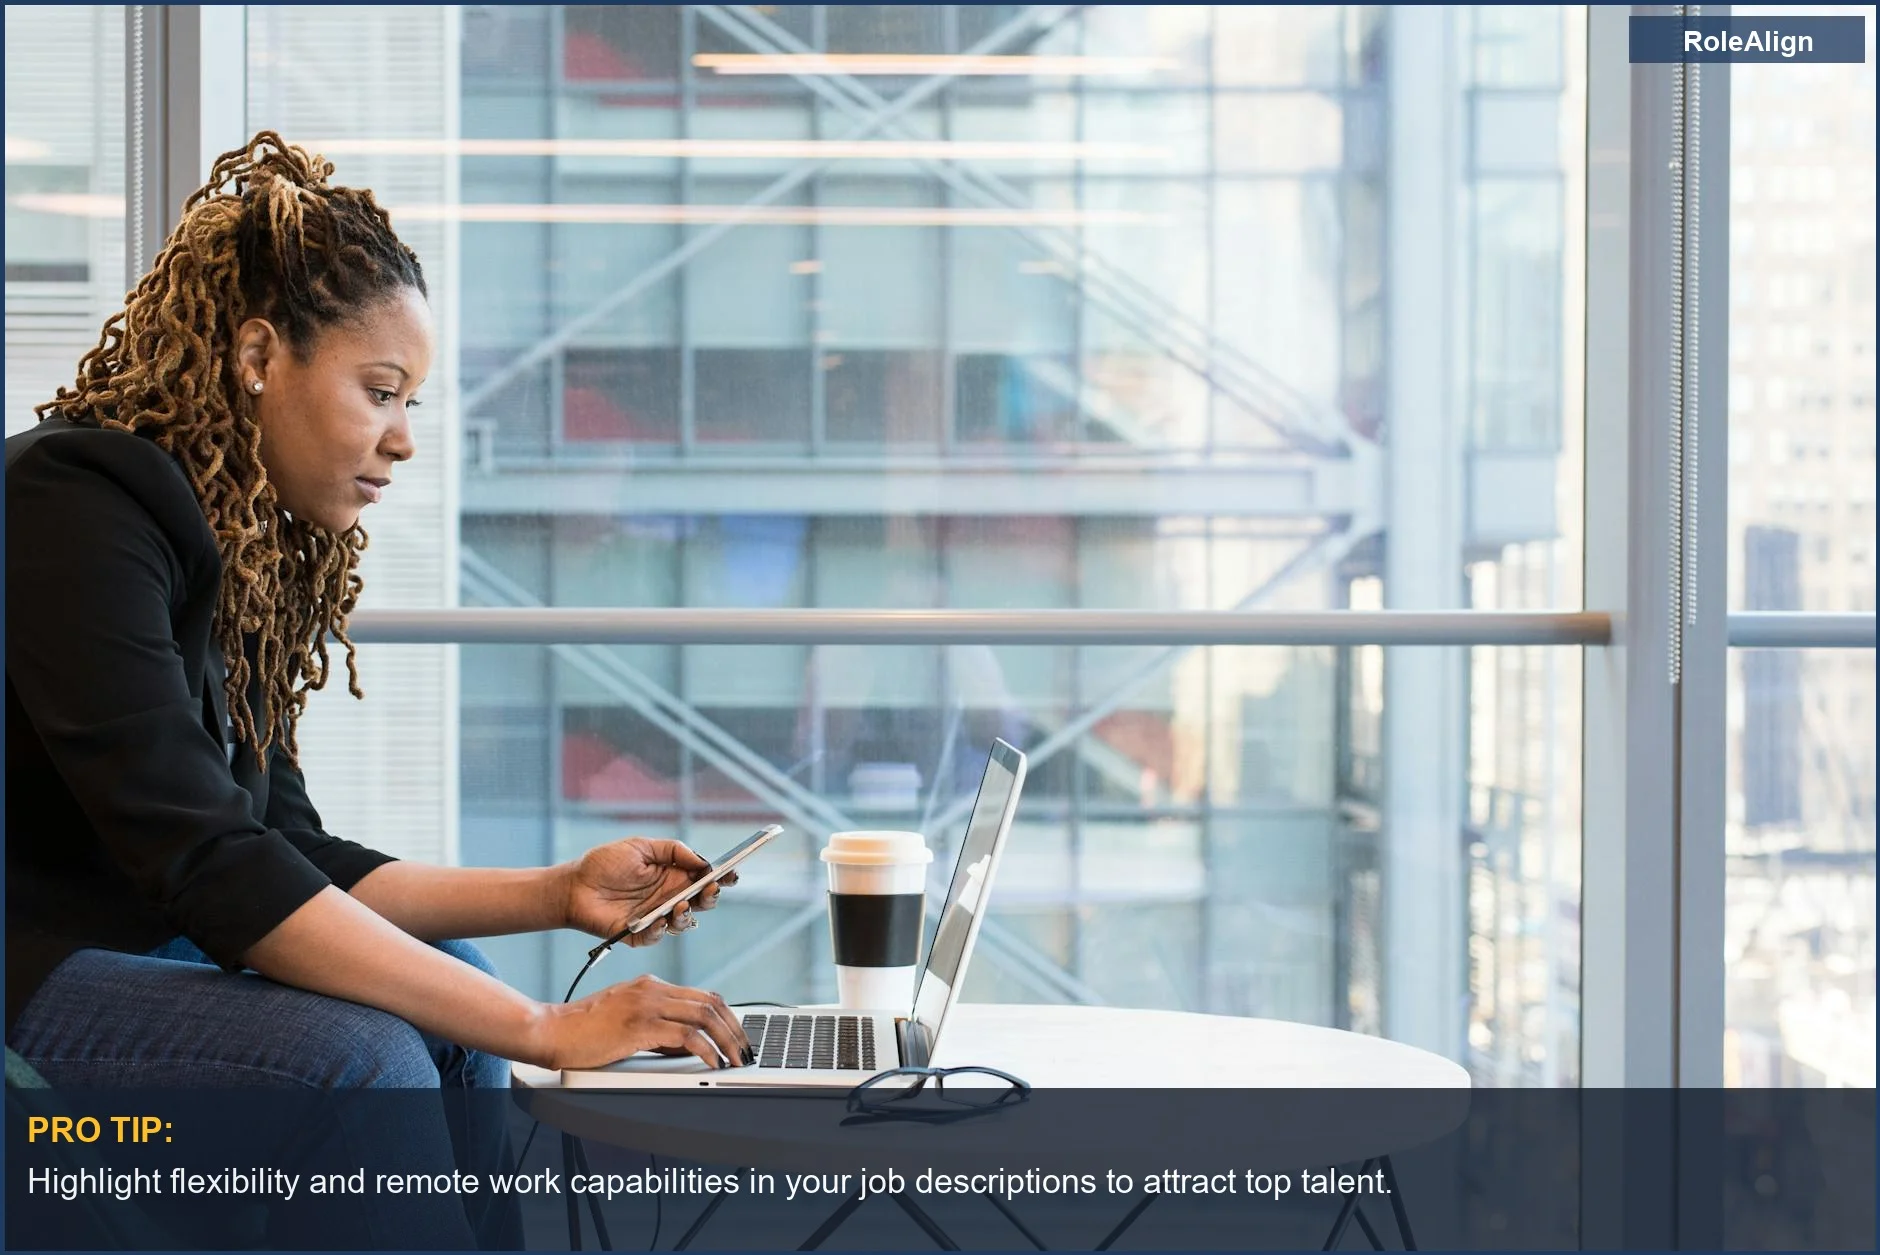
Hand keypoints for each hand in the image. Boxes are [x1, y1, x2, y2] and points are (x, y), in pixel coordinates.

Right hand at [539, 974, 753, 1070]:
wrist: (552, 1031)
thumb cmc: (583, 1031)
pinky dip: (706, 1049)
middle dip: (735, 1028)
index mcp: (651, 986)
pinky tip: (712, 1062)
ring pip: (704, 1015)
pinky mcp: (640, 1025)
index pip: (702, 995)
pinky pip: (686, 1036)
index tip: (738, 1036)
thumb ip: (657, 1026)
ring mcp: (647, 1005)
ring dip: (727, 1040)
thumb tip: (689, 1046)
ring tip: (736, 1060)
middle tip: (745, 1050)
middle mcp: (653, 989)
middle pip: (710, 1002)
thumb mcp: (627, 1020)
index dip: (727, 1016)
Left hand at [562, 837, 738, 944]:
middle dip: (710, 897)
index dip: (721, 878)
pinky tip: (660, 920)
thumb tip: (702, 861)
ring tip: (681, 905)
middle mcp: (669, 898)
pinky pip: (656, 936)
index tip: (732, 874)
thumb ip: (673, 850)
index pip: (704, 879)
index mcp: (673, 876)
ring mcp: (656, 917)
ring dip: (687, 915)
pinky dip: (661, 930)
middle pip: (701, 902)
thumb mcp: (641, 846)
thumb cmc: (605, 863)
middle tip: (709, 890)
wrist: (573, 885)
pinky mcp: (639, 933)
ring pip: (684, 923)